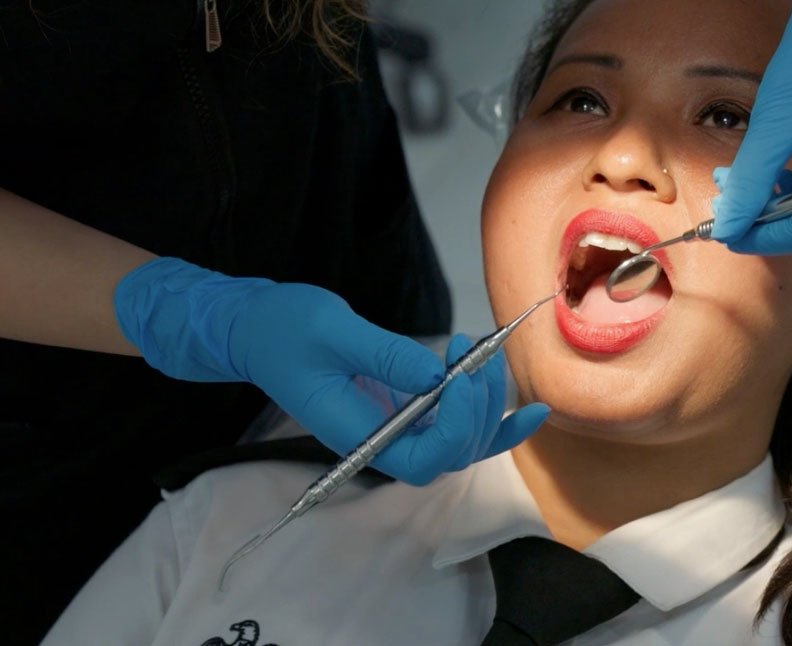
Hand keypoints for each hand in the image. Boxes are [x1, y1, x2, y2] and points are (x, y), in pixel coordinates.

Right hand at [114, 258, 548, 484]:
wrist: (260, 330)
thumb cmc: (284, 329)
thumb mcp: (330, 330)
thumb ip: (382, 354)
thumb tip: (437, 375)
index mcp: (354, 434)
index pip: (421, 461)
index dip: (454, 428)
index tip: (460, 378)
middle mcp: (380, 443)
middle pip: (451, 454)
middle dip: (475, 407)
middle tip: (473, 352)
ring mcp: (395, 430)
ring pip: (462, 443)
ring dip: (487, 404)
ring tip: (485, 354)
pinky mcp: (407, 411)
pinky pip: (458, 430)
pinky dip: (496, 423)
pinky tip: (530, 410)